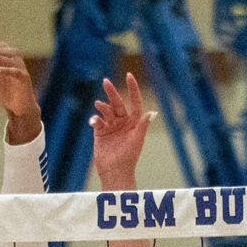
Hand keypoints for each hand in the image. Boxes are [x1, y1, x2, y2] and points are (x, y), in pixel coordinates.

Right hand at [91, 73, 155, 189]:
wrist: (115, 171)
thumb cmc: (129, 157)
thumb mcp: (137, 140)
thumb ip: (142, 125)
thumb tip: (152, 112)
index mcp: (134, 122)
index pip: (134, 102)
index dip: (132, 89)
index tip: (129, 75)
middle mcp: (122, 122)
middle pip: (117, 103)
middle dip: (112, 92)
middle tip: (106, 81)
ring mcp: (111, 126)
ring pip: (106, 110)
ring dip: (102, 106)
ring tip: (99, 105)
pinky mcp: (100, 132)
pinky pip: (97, 121)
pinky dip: (95, 119)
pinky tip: (94, 121)